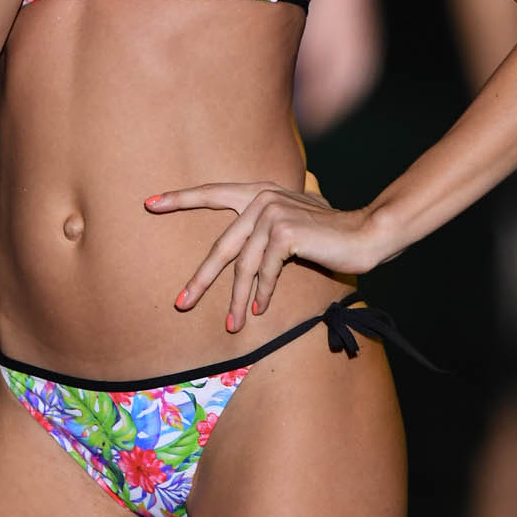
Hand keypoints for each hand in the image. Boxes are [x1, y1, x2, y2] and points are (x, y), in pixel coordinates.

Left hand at [145, 179, 382, 331]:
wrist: (367, 234)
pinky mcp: (284, 232)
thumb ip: (265, 227)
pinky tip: (258, 311)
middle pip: (221, 245)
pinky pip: (265, 272)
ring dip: (236, 299)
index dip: (180, 198)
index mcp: (258, 191)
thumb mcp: (291, 222)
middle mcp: (261, 197)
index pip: (212, 192)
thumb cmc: (329, 235)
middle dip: (201, 279)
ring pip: (243, 266)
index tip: (149, 203)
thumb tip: (241, 252)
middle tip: (181, 303)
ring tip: (229, 325)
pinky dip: (262, 295)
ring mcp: (272, 213)